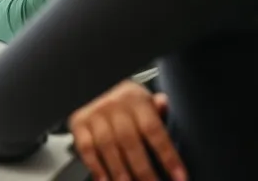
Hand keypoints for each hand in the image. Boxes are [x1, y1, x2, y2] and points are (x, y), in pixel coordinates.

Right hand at [69, 80, 185, 180]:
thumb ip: (156, 108)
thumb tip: (164, 105)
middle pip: (130, 142)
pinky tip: (104, 179)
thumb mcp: (143, 99)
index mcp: (135, 100)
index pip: (154, 130)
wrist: (92, 86)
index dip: (168, 156)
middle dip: (144, 171)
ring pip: (108, 147)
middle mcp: (114, 106)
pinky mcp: (78, 123)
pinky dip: (95, 166)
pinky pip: (86, 148)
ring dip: (120, 172)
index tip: (179, 177)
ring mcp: (94, 115)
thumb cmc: (124, 99)